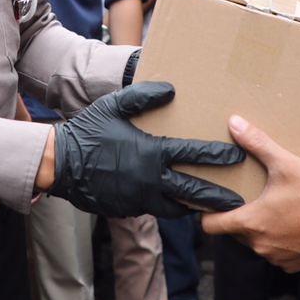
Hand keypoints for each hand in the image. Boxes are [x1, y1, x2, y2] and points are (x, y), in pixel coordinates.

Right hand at [49, 82, 244, 217]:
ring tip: (212, 207)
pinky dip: (169, 208)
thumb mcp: (115, 106)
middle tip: (238, 199)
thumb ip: (144, 97)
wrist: (61, 165)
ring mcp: (139, 198)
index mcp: (151, 153)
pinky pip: (155, 210)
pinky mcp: (129, 208)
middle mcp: (150, 180)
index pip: (194, 155)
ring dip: (195, 208)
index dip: (218, 156)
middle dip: (218, 196)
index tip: (237, 156)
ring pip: (176, 208)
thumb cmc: (89, 132)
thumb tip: (171, 90)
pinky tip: (177, 204)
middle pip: (193, 192)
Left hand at [201, 116, 299, 271]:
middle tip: (250, 197)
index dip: (206, 214)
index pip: (210, 226)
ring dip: (259, 229)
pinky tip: (290, 224)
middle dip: (238, 216)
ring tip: (273, 208)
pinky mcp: (292, 265)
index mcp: (251, 222)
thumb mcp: (286, 163)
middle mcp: (259, 245)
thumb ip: (257, 143)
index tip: (210, 202)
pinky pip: (275, 253)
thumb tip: (233, 123)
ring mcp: (276, 257)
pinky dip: (278, 241)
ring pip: (255, 243)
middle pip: (233, 232)